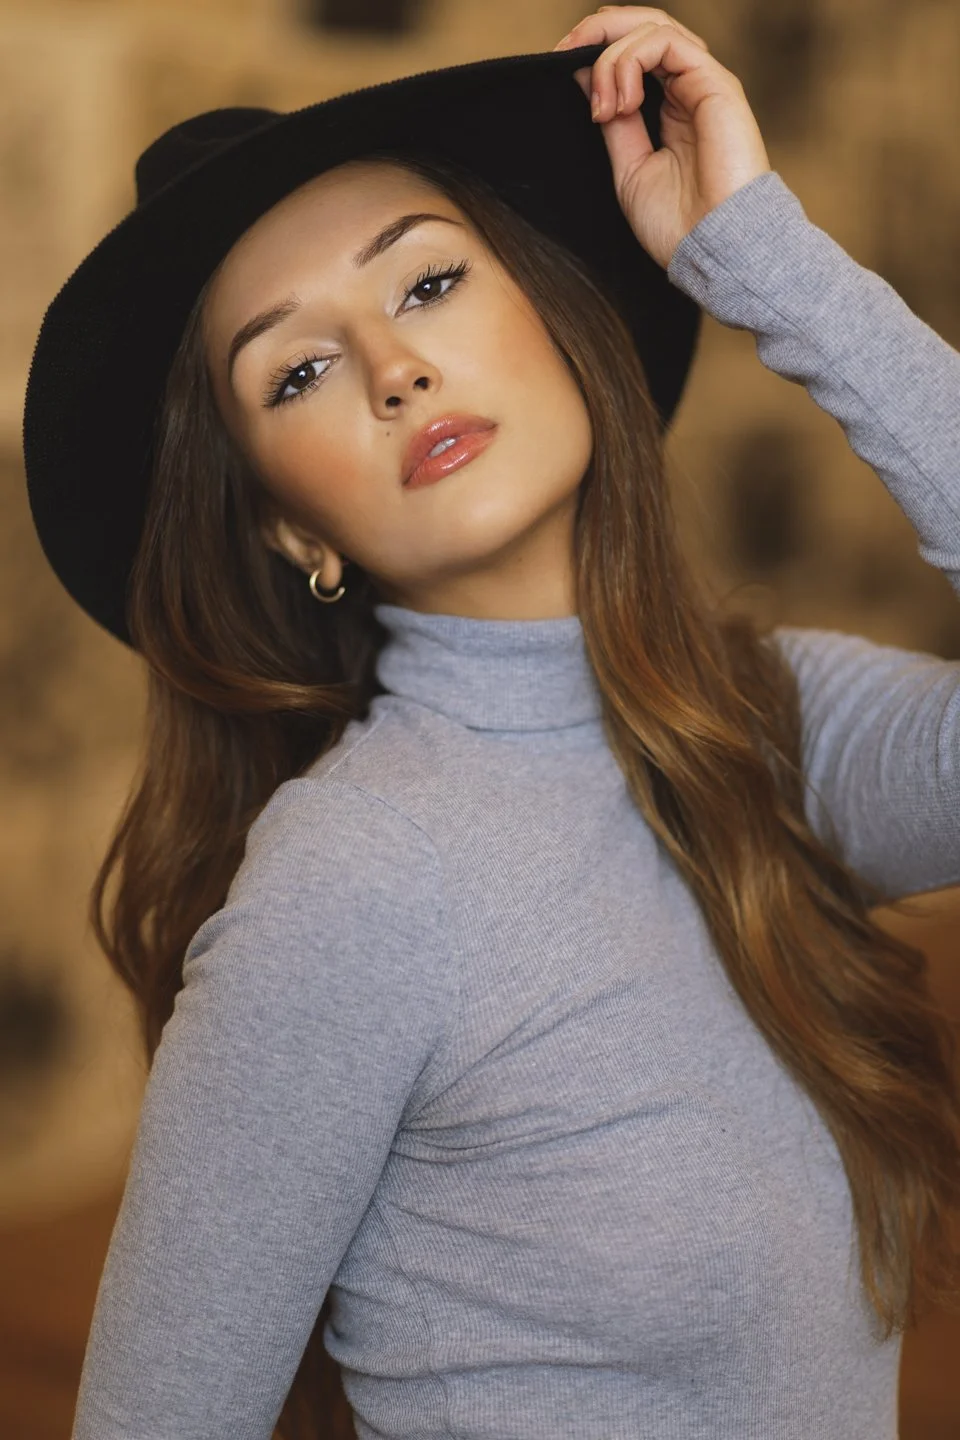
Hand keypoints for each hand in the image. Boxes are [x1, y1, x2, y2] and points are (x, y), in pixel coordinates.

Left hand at [554, 7, 771, 268]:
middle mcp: (688, 89)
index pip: (632, 53)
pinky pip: (667, 42)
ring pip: (652, 28)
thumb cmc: (679, 224)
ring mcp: (702, 83)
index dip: (594, 49)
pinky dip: (632, 61)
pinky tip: (622, 101)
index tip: (558, 68)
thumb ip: (612, 119)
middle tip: (564, 55)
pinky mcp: (715, 83)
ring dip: (611, 56)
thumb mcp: (628, 167)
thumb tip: (584, 75)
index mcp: (670, 109)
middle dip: (596, 32)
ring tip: (603, 106)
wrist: (714, 249)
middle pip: (642, 27)